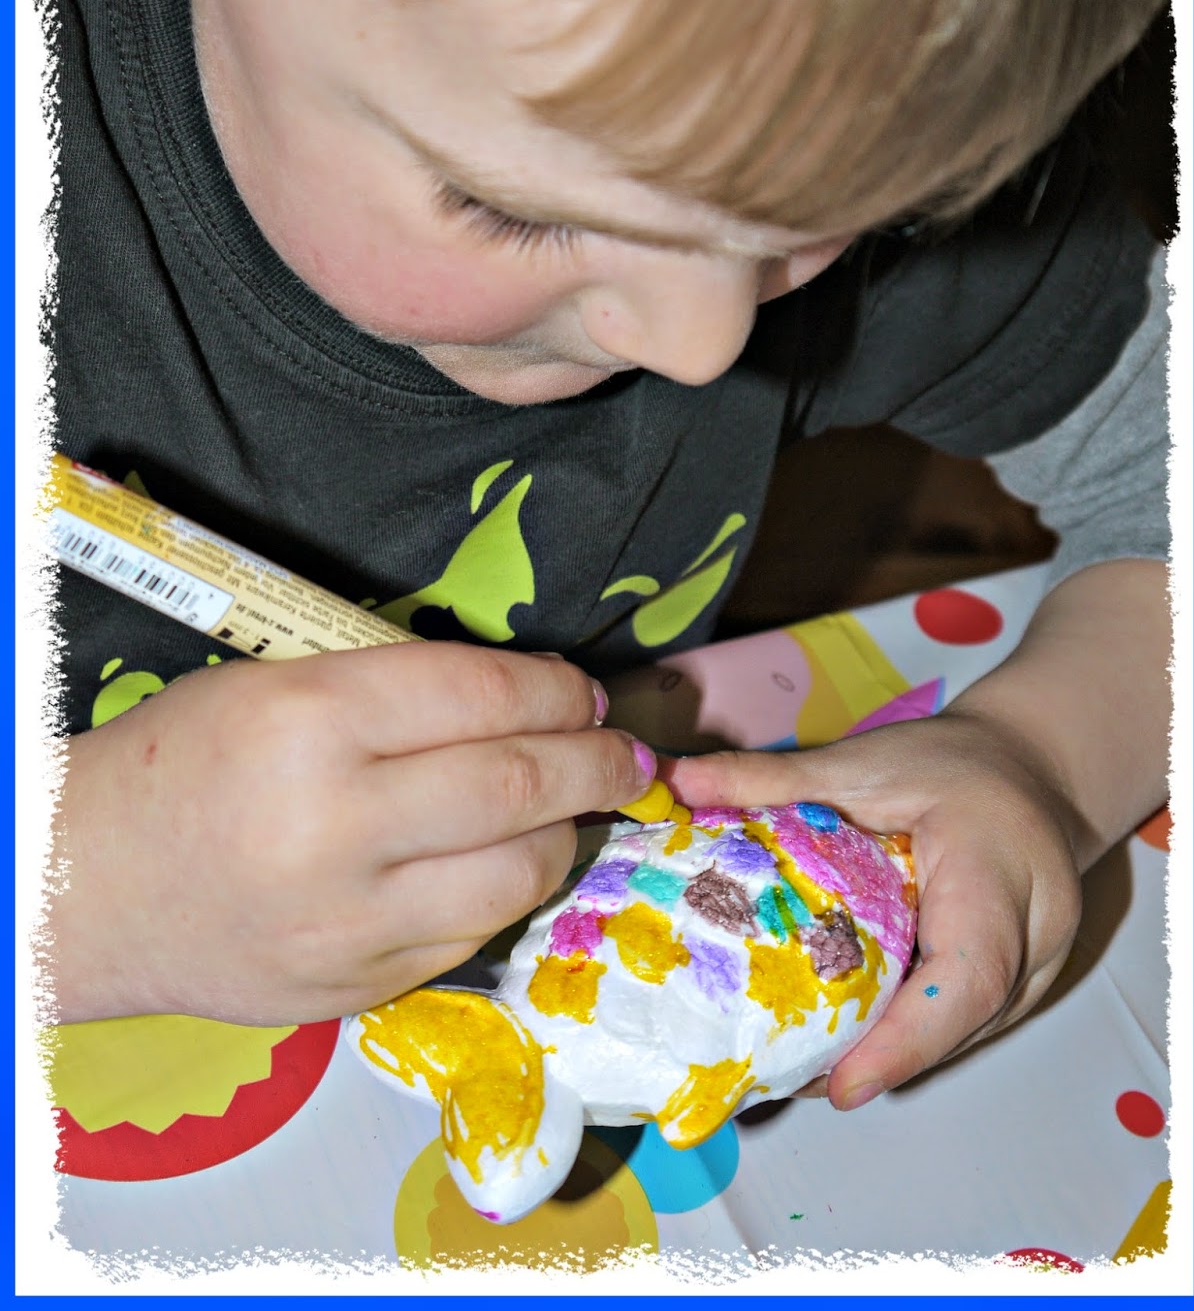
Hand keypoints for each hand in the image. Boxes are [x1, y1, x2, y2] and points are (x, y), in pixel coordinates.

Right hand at [48, 643, 653, 1025]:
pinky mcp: (353, 990)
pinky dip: (505, 893)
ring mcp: (346, 923)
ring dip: (567, 834)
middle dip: (595, 763)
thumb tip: (527, 699)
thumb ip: (395, 691)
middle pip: (516, 786)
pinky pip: (470, 938)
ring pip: (513, 875)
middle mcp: (335, 825)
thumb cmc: (179, 764)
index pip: (480, 696)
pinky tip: (511, 863)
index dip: (556, 690)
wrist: (84, 889)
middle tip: (627, 755)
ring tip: (582, 808)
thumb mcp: (275, 687)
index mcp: (310, 723)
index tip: (584, 692)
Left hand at [665, 707, 1083, 1108]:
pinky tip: (840, 1037)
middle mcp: (1034, 937)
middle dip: (874, 1059)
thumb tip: (680, 781)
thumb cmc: (955, 763)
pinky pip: (962, 1022)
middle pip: (957, 1022)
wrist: (1033, 767)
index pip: (967, 976)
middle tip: (783, 1080)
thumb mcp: (863, 762)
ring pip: (961, 1033)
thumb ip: (776, 778)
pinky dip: (906, 1033)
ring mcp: (1037, 969)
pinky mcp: (1020, 985)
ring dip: (887, 1053)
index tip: (841, 1084)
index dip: (905, 1040)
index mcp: (999, 875)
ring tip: (795, 1068)